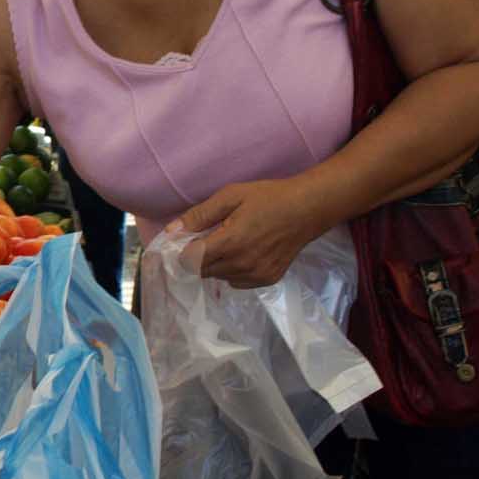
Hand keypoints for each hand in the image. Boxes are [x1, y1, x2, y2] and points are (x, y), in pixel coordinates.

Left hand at [173, 178, 332, 287]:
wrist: (307, 209)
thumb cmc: (268, 197)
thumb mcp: (230, 196)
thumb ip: (199, 215)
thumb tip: (171, 231)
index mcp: (231, 242)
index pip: (190, 260)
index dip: (181, 251)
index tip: (182, 240)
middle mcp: (242, 264)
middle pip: (202, 271)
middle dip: (196, 257)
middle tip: (206, 238)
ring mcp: (256, 275)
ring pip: (219, 277)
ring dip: (214, 264)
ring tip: (227, 243)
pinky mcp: (267, 280)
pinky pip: (236, 282)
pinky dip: (231, 271)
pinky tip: (241, 253)